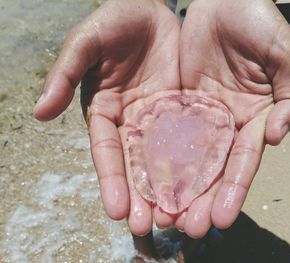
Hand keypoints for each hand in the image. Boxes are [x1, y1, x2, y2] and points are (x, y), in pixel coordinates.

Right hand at [34, 0, 180, 234]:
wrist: (152, 9)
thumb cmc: (115, 21)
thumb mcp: (86, 43)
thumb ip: (65, 74)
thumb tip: (39, 112)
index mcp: (106, 112)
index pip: (107, 152)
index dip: (111, 180)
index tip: (116, 210)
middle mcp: (133, 122)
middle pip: (136, 165)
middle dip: (140, 196)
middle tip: (147, 227)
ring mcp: (161, 118)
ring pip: (165, 160)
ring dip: (169, 189)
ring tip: (176, 218)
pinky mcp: (186, 110)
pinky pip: (193, 138)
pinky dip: (196, 163)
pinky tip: (203, 186)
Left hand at [176, 0, 289, 236]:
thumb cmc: (259, 21)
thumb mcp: (286, 55)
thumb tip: (275, 138)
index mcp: (254, 118)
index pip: (243, 161)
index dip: (233, 190)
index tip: (220, 218)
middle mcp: (225, 124)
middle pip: (212, 169)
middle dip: (201, 199)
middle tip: (187, 228)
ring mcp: (198, 116)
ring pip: (184, 158)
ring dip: (175, 187)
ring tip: (163, 216)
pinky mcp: (174, 104)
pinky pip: (162, 133)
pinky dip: (154, 158)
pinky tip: (144, 181)